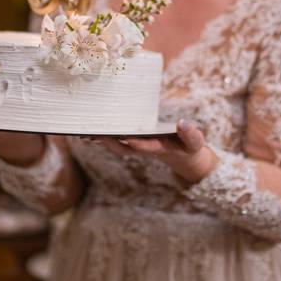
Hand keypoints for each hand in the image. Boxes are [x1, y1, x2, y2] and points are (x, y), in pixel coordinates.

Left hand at [96, 119, 216, 183]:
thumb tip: (183, 123)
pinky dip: (105, 137)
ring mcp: (139, 148)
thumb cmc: (189, 146)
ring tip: (86, 132)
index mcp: (161, 148)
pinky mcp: (135, 143)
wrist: (184, 157)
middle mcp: (146, 149)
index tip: (127, 138)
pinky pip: (117, 141)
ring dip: (103, 141)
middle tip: (94, 135)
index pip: (147, 147)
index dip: (137, 143)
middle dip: (110, 143)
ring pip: (117, 146)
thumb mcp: (194, 141)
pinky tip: (92, 130)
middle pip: (124, 149)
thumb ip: (190, 134)